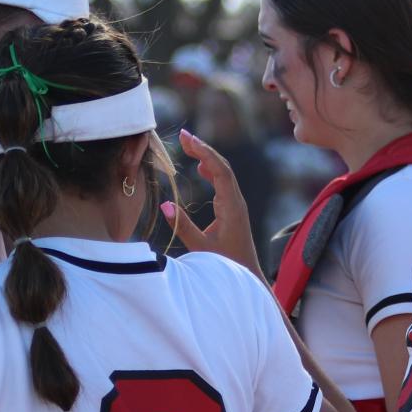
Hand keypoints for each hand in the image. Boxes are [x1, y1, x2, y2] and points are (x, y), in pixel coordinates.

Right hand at [163, 131, 265, 280]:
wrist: (247, 276)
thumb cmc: (225, 265)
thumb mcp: (201, 248)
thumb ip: (183, 226)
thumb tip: (165, 204)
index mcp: (232, 206)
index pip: (220, 171)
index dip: (204, 152)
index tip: (187, 139)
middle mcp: (236, 201)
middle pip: (222, 166)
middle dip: (203, 149)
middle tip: (183, 135)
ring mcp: (236, 205)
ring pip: (223, 173)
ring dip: (206, 158)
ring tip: (188, 145)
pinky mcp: (233, 210)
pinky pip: (223, 184)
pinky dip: (211, 171)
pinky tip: (200, 168)